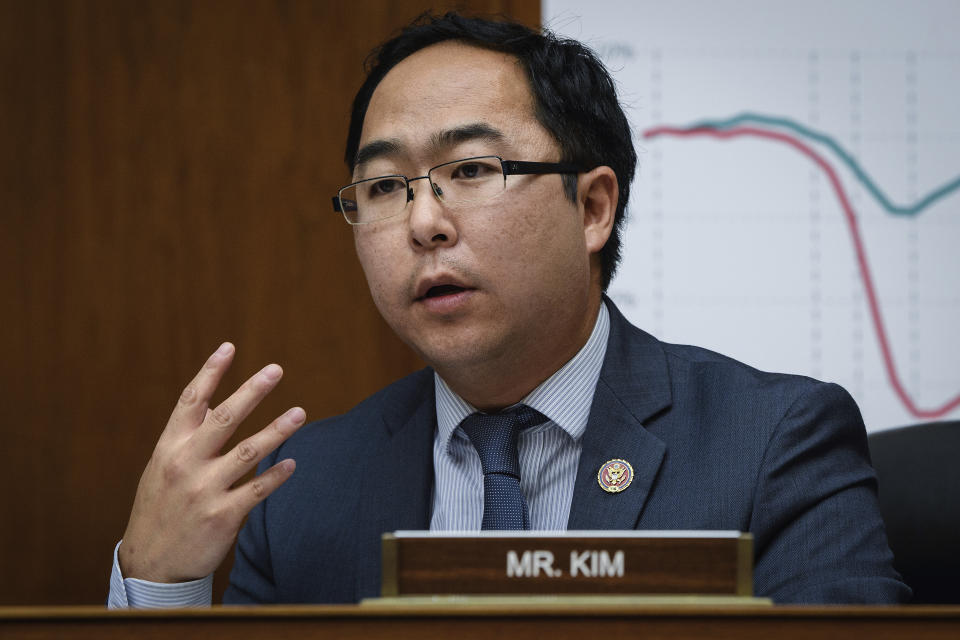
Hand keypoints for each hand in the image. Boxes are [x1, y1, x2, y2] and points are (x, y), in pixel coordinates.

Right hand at [118, 342, 305, 582]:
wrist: (151, 563)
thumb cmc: (160, 508)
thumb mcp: (162, 467)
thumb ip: (187, 437)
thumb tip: (215, 403)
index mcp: (169, 447)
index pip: (191, 401)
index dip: (210, 372)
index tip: (229, 347)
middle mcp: (186, 464)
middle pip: (223, 418)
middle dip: (251, 391)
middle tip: (275, 369)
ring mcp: (204, 490)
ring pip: (248, 452)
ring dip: (277, 430)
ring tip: (300, 413)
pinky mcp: (223, 516)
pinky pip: (257, 490)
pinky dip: (276, 476)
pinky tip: (293, 463)